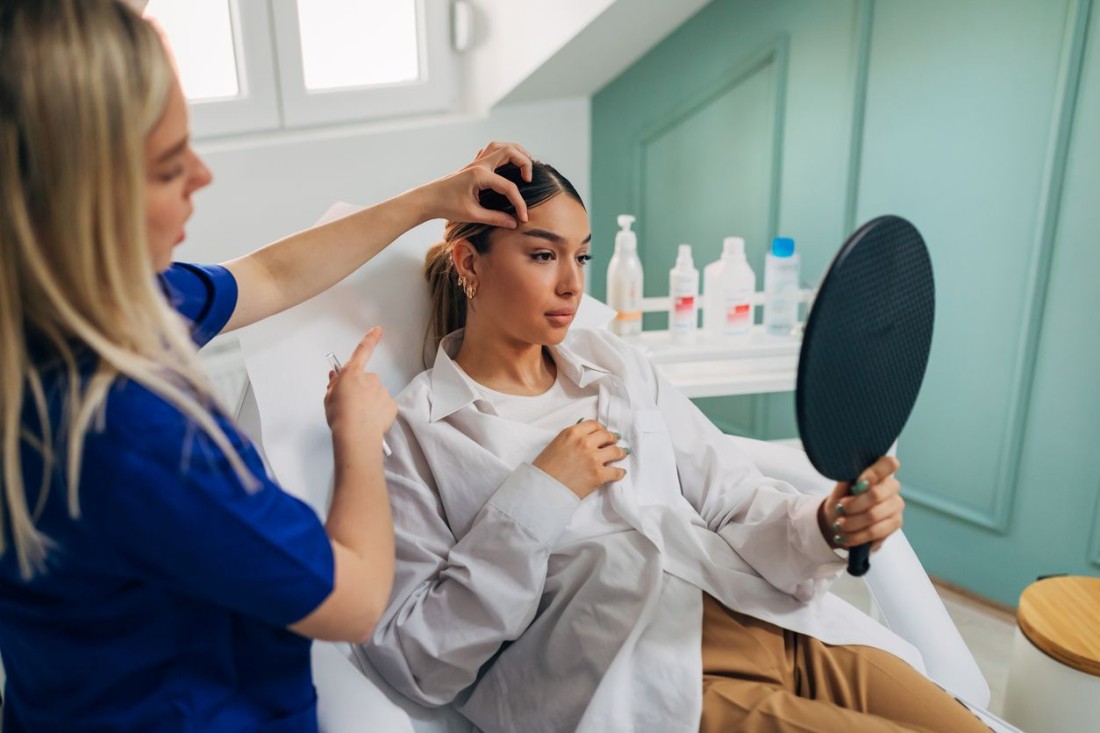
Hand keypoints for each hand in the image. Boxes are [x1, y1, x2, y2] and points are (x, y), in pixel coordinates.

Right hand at [324, 327, 395, 447]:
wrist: (356, 435)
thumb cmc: (341, 417)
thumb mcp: (329, 397)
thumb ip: (334, 384)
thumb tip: (336, 377)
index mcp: (353, 373)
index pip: (363, 350)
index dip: (370, 338)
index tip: (377, 330)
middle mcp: (370, 378)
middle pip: (365, 380)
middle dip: (359, 388)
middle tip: (350, 404)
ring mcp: (382, 391)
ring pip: (375, 393)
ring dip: (368, 401)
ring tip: (358, 415)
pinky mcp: (391, 404)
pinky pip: (383, 405)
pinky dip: (377, 411)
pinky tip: (369, 420)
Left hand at [417, 141, 533, 227]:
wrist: (427, 199)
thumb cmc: (446, 206)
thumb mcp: (472, 215)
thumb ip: (495, 218)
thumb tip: (513, 223)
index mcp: (480, 175)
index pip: (509, 186)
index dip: (520, 203)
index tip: (523, 218)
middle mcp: (479, 164)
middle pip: (510, 151)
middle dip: (525, 162)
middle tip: (529, 179)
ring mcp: (475, 162)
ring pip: (500, 145)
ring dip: (515, 151)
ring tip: (525, 164)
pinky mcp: (472, 165)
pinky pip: (490, 150)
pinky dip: (502, 153)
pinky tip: (506, 164)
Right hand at [532, 420, 627, 499]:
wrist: (543, 488)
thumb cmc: (545, 469)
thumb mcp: (556, 444)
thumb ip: (571, 438)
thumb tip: (584, 437)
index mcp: (572, 433)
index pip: (594, 425)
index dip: (601, 428)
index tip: (603, 431)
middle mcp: (584, 443)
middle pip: (606, 436)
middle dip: (612, 438)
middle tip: (614, 441)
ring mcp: (593, 458)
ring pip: (615, 451)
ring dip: (620, 453)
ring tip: (622, 454)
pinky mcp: (598, 475)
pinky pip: (616, 471)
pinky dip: (619, 472)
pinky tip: (620, 472)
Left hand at [818, 456, 903, 551]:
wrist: (840, 520)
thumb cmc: (842, 499)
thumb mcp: (840, 488)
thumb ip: (848, 481)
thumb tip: (853, 479)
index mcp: (880, 472)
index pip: (889, 464)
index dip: (874, 474)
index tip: (857, 484)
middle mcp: (892, 487)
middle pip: (876, 494)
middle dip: (853, 505)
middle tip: (840, 509)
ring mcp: (896, 506)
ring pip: (874, 515)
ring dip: (852, 523)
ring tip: (839, 525)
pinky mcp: (895, 524)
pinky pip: (875, 532)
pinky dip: (857, 536)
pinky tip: (845, 537)